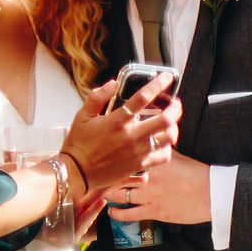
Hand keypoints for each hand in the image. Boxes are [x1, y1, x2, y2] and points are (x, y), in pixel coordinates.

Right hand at [61, 78, 176, 191]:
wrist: (76, 172)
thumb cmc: (78, 145)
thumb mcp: (82, 116)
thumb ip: (97, 97)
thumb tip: (113, 84)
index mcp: (117, 121)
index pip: (142, 98)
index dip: (158, 84)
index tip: (166, 77)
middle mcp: (131, 136)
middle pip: (166, 119)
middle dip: (175, 108)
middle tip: (175, 103)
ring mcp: (138, 151)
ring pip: (169, 137)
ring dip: (173, 127)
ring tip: (170, 122)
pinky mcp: (140, 165)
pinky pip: (164, 156)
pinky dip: (168, 148)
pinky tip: (163, 142)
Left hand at [105, 152, 214, 226]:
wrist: (213, 194)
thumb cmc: (198, 175)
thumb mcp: (177, 156)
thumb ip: (160, 149)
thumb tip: (150, 140)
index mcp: (152, 160)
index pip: (123, 156)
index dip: (108, 157)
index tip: (99, 157)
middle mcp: (147, 176)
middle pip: (115, 175)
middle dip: (103, 176)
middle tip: (95, 177)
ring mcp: (149, 194)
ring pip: (117, 194)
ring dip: (107, 194)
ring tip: (103, 193)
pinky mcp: (153, 211)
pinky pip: (127, 214)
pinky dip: (117, 214)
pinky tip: (112, 212)